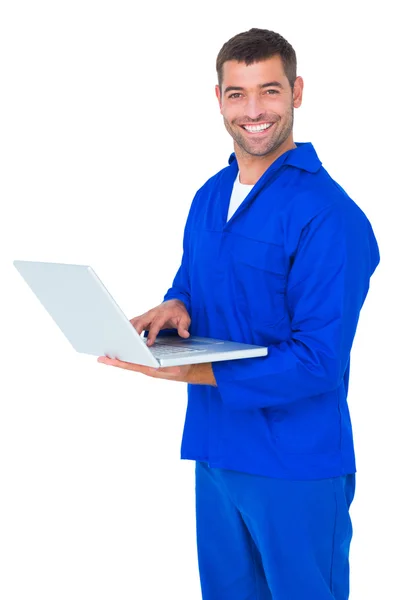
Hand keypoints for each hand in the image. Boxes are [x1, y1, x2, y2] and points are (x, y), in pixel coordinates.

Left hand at [97, 356, 216, 385]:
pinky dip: (128, 358)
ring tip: (107, 356)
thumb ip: (170, 366)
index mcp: (152, 369)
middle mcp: (148, 369)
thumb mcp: (179, 366)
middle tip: (100, 358)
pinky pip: (136, 360)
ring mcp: (148, 367)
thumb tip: (162, 366)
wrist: (193, 370)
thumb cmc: (186, 367)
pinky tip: (123, 353)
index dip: (119, 362)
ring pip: (131, 362)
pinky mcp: (150, 364)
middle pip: (128, 363)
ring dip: (119, 359)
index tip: (107, 359)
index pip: (132, 365)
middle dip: (114, 361)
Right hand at [130, 299, 190, 345]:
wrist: (175, 303)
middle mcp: (153, 313)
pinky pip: (134, 321)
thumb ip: (184, 327)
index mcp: (163, 313)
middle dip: (135, 331)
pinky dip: (129, 327)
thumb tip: (185, 334)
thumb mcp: (185, 319)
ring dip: (130, 329)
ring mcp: (147, 315)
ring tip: (125, 339)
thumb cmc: (179, 312)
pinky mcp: (144, 317)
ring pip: (135, 321)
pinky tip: (125, 334)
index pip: (156, 324)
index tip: (149, 343)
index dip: (152, 334)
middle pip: (141, 321)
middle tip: (132, 342)